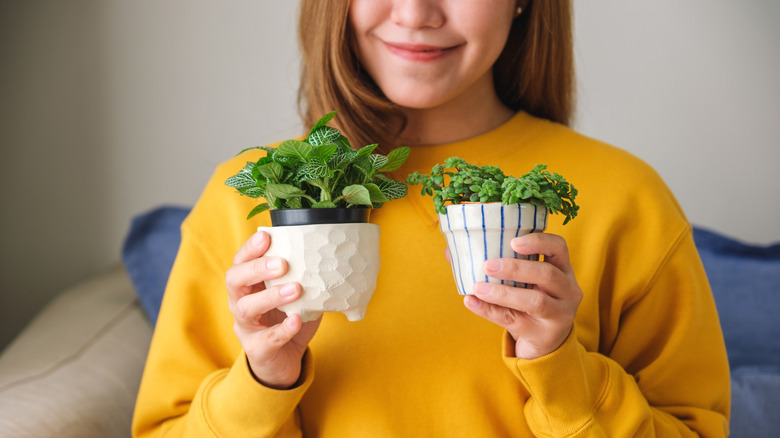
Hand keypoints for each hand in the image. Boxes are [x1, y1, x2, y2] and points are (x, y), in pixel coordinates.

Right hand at [226, 231, 320, 388]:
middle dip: (256, 268)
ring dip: (270, 296)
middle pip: (234, 280)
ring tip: (295, 289)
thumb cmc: (289, 319)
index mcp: (248, 285)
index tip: (266, 236)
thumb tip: (329, 254)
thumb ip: (304, 277)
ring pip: (246, 308)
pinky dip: (282, 329)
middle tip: (282, 263)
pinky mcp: (257, 349)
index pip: (240, 261)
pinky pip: (266, 339)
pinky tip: (296, 320)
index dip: (250, 249)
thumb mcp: (296, 295)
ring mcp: (246, 328)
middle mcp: (240, 303)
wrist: (284, 362)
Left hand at [463, 233, 581, 359]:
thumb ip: (498, 263)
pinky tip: (470, 302)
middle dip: (515, 267)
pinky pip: (515, 320)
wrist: (546, 341)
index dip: (539, 241)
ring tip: (478, 287)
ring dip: (503, 293)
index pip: (559, 247)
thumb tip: (450, 251)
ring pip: (535, 301)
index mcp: (563, 269)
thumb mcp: (524, 280)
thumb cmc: (530, 299)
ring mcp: (559, 313)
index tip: (513, 241)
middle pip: (547, 274)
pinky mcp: (544, 333)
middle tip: (487, 265)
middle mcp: (568, 290)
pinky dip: (489, 310)